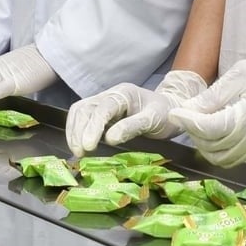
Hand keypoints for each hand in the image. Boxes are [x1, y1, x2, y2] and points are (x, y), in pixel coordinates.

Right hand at [66, 70, 206, 156]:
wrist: (170, 108)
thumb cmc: (164, 113)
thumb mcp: (154, 119)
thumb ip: (133, 127)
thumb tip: (110, 139)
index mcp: (124, 93)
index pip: (102, 108)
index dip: (93, 127)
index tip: (88, 146)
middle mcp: (111, 95)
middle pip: (85, 108)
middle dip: (79, 130)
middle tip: (80, 152)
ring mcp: (104, 102)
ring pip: (80, 111)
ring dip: (74, 131)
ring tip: (78, 151)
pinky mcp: (101, 112)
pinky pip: (83, 118)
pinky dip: (77, 131)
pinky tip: (79, 145)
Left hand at [168, 35, 245, 166]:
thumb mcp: (241, 73)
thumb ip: (214, 95)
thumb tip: (186, 110)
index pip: (213, 127)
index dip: (190, 122)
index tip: (176, 112)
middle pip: (215, 146)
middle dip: (195, 133)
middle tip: (188, 115)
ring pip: (223, 158)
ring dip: (206, 145)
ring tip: (201, 124)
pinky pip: (235, 158)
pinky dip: (219, 150)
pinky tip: (216, 132)